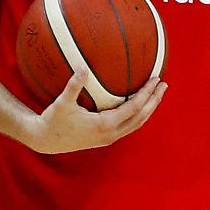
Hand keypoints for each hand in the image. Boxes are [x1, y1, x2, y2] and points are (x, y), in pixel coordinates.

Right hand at [21, 68, 165, 153]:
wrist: (45, 141)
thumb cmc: (53, 120)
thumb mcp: (62, 103)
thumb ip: (74, 86)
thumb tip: (82, 68)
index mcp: (105, 125)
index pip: (134, 108)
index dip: (147, 94)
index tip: (156, 79)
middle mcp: (111, 134)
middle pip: (141, 117)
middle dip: (154, 101)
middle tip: (163, 84)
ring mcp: (110, 138)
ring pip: (137, 123)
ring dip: (148, 108)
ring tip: (157, 93)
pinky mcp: (106, 138)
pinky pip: (129, 125)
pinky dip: (138, 114)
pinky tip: (138, 102)